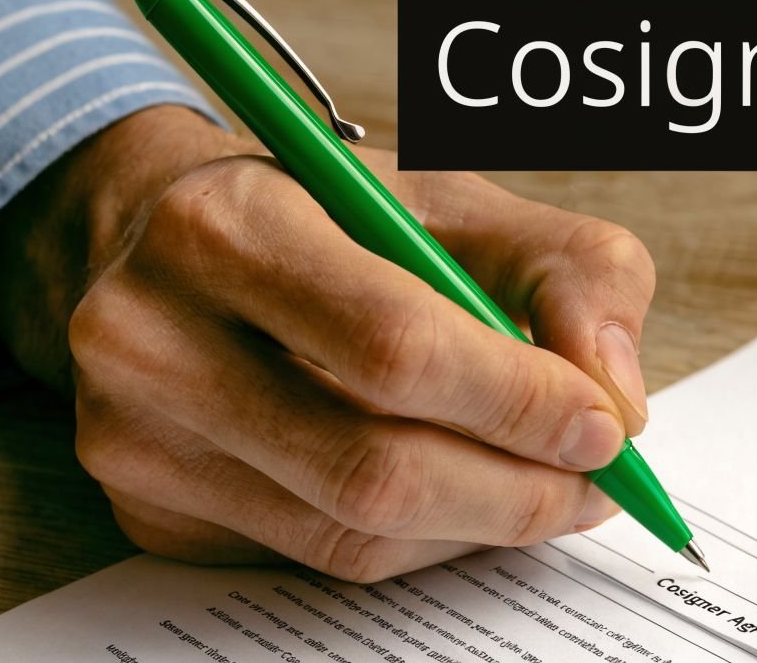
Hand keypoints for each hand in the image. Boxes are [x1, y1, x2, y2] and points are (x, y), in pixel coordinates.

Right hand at [0, 105, 655, 581]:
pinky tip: (462, 494)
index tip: (605, 427)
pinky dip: (421, 539)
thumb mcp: (452, 199)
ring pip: (353, 533)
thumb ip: (570, 268)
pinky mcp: (151, 512)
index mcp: (226, 226)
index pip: (393, 346)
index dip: (519, 401)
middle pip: (372, 468)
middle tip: (596, 480)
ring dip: (480, 524)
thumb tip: (618, 400)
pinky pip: (322, 557)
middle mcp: (151, 338)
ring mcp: (137, 441)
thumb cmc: (326, 216)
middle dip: (518, 489)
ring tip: (546, 485)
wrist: (172, 248)